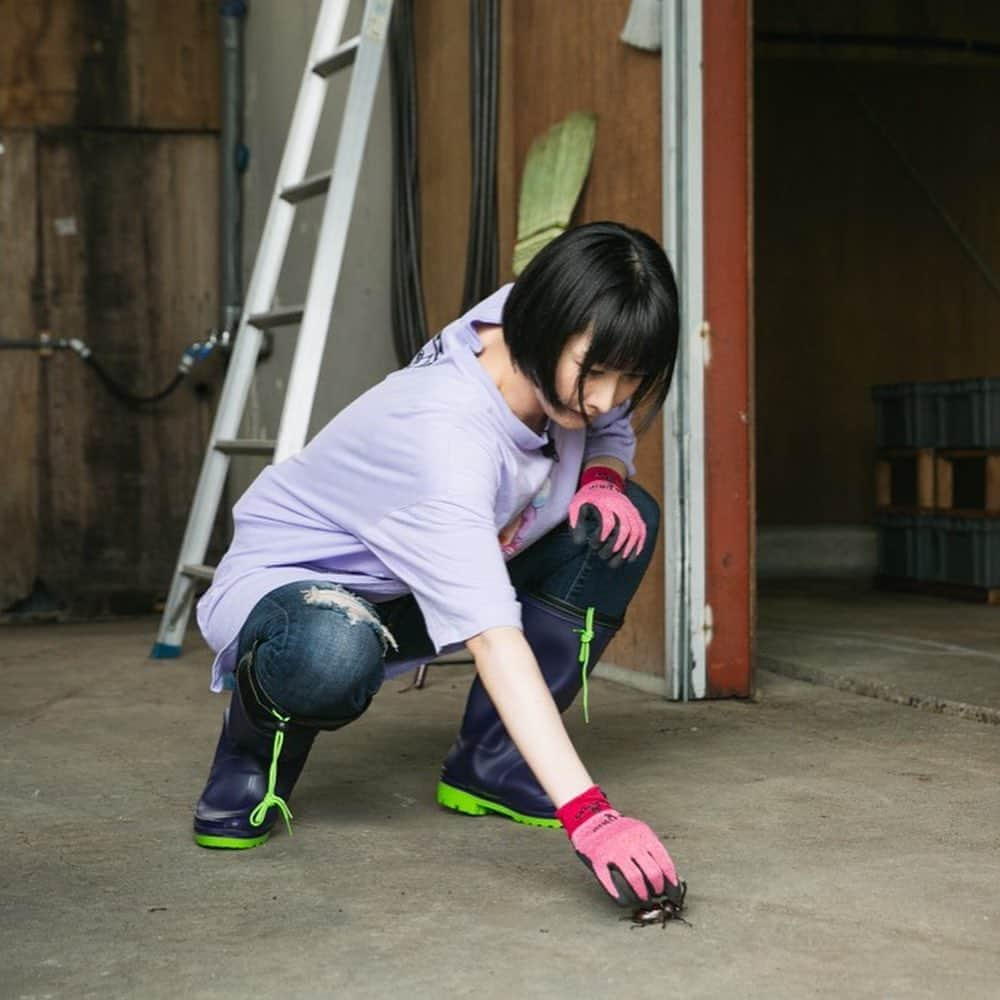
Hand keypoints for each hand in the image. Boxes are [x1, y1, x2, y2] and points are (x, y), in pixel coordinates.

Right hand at [556, 786, 682, 906]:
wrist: (590, 819)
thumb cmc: (619, 831)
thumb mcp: (639, 833)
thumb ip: (652, 851)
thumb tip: (671, 879)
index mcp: (644, 834)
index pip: (665, 863)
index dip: (672, 883)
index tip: (673, 894)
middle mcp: (630, 841)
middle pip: (652, 873)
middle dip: (657, 890)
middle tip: (656, 896)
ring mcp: (613, 850)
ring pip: (635, 879)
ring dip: (642, 895)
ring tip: (642, 899)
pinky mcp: (597, 858)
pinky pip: (610, 882)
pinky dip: (619, 896)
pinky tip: (624, 901)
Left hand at [568, 468, 645, 563]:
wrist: (603, 482)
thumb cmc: (588, 497)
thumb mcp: (576, 504)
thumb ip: (576, 522)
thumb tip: (579, 542)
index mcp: (604, 502)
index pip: (608, 521)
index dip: (602, 536)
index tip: (594, 545)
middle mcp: (620, 505)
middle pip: (624, 527)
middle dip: (616, 545)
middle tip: (604, 556)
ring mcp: (630, 509)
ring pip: (635, 529)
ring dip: (629, 547)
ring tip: (620, 560)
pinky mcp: (635, 514)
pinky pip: (641, 529)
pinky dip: (639, 544)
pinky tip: (633, 556)